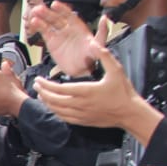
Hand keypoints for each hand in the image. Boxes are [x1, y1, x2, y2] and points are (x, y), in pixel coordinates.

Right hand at [27, 2, 104, 77]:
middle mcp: (68, 29)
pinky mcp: (52, 43)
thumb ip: (102, 31)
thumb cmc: (91, 59)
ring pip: (49, 23)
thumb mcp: (99, 44)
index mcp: (79, 27)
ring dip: (41, 18)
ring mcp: (59, 35)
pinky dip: (38, 28)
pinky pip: (44, 33)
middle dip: (48, 13)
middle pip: (57, 18)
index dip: (62, 9)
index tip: (54, 5)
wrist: (81, 72)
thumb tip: (105, 19)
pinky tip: (33, 24)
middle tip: (40, 9)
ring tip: (34, 15)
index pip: (70, 15)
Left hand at [35, 39, 149, 129]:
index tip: (39, 80)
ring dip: (46, 102)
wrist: (130, 113)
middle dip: (42, 92)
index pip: (59, 89)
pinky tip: (52, 106)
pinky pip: (63, 118)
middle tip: (36, 85)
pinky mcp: (82, 121)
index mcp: (86, 91)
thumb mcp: (116, 70)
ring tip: (40, 94)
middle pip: (54, 100)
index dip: (46, 85)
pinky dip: (54, 111)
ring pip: (57, 110)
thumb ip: (104, 55)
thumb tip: (93, 44)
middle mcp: (81, 104)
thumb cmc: (123, 92)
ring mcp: (81, 114)